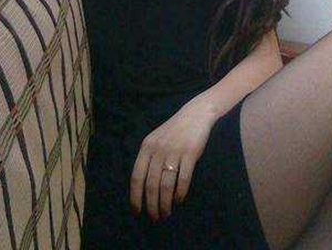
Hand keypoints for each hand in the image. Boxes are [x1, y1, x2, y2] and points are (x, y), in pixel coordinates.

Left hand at [129, 99, 217, 222]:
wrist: (195, 114)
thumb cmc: (174, 130)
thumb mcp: (156, 140)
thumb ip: (148, 158)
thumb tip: (142, 186)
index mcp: (146, 147)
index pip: (137, 177)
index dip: (135, 196)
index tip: (137, 211)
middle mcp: (158, 150)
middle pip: (151, 185)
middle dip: (151, 205)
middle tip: (154, 218)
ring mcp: (174, 152)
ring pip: (166, 185)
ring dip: (165, 203)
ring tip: (166, 213)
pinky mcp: (190, 154)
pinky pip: (183, 179)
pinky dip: (180, 193)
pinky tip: (179, 200)